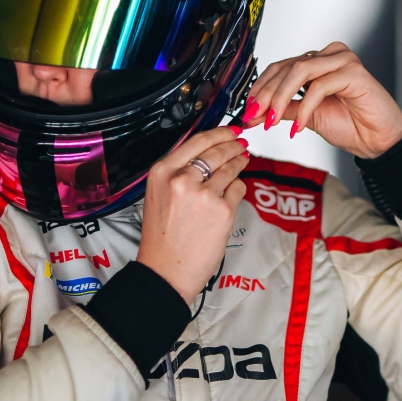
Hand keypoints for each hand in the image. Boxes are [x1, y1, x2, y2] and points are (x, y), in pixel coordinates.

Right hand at [137, 126, 249, 303]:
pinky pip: (237, 189)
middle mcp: (182, 180)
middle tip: (241, 143)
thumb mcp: (159, 195)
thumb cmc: (161, 239)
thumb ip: (177, 173)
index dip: (219, 132)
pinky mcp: (222, 211)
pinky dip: (238, 187)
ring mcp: (204, 195)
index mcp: (162, 172)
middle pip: (216, 151)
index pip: (196, 140)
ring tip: (243, 159)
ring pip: (230, 168)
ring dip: (239, 162)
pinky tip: (235, 189)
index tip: (229, 130)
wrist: (166, 271)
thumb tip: (204, 155)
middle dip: (233, 145)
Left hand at [242, 42, 401, 158]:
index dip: (260, 88)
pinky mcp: (354, 72)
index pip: (280, 68)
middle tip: (254, 115)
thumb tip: (254, 113)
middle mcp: (328, 57)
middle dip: (266, 93)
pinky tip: (298, 126)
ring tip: (271, 119)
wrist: (378, 141)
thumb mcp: (304, 117)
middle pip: (287, 67)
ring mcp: (342, 61)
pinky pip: (320, 86)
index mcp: (316, 63)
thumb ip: (281, 110)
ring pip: (300, 70)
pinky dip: (304, 107)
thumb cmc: (350, 126)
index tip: (247, 110)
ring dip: (280, 97)